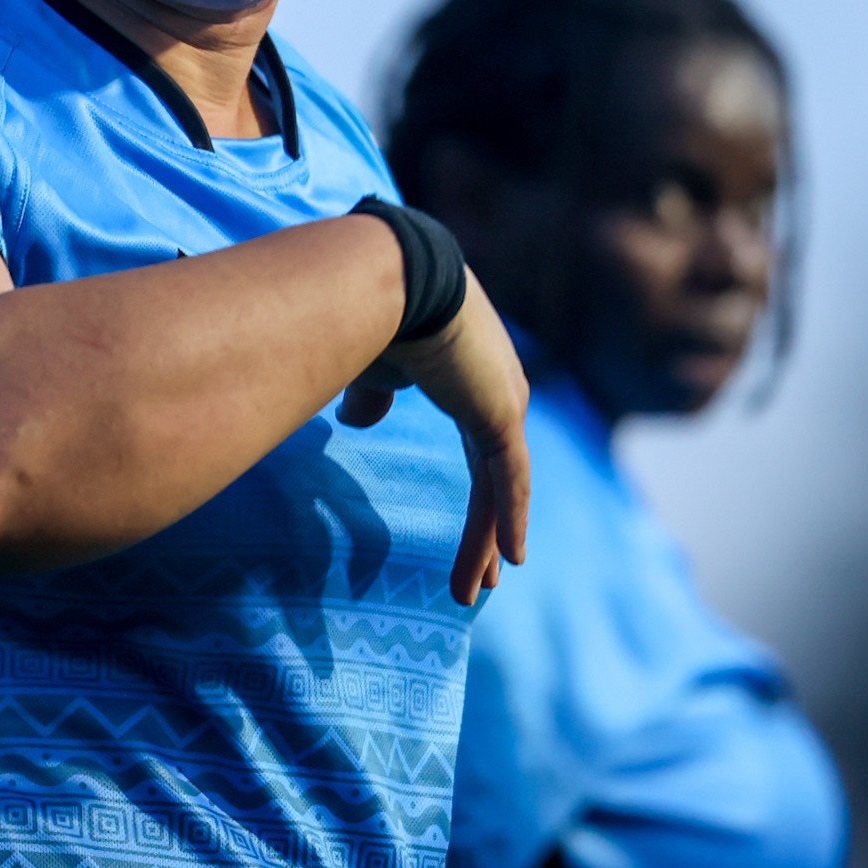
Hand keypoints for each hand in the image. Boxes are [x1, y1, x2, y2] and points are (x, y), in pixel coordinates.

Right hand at [337, 270, 530, 606]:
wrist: (392, 276)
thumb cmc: (373, 309)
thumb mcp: (372, 362)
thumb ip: (371, 396)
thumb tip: (357, 420)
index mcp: (469, 376)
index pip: (480, 449)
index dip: (480, 494)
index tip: (477, 534)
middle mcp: (497, 388)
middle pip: (496, 475)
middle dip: (489, 527)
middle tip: (488, 575)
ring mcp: (505, 400)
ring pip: (500, 486)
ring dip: (487, 540)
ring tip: (479, 591)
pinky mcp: (502, 413)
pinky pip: (509, 480)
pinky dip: (508, 519)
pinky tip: (509, 559)